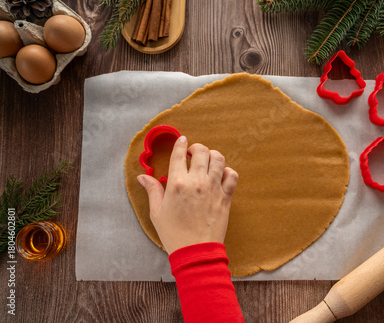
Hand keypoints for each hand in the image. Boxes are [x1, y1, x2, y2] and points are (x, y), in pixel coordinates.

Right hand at [137, 136, 238, 253]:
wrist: (196, 251)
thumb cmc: (174, 234)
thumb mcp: (157, 212)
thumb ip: (152, 190)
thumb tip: (142, 176)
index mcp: (177, 184)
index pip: (178, 155)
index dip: (180, 144)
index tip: (182, 140)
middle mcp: (196, 182)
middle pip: (201, 151)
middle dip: (196, 148)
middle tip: (193, 154)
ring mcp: (213, 188)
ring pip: (218, 159)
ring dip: (212, 156)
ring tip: (207, 161)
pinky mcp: (226, 196)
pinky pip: (232, 175)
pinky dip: (227, 171)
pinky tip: (220, 176)